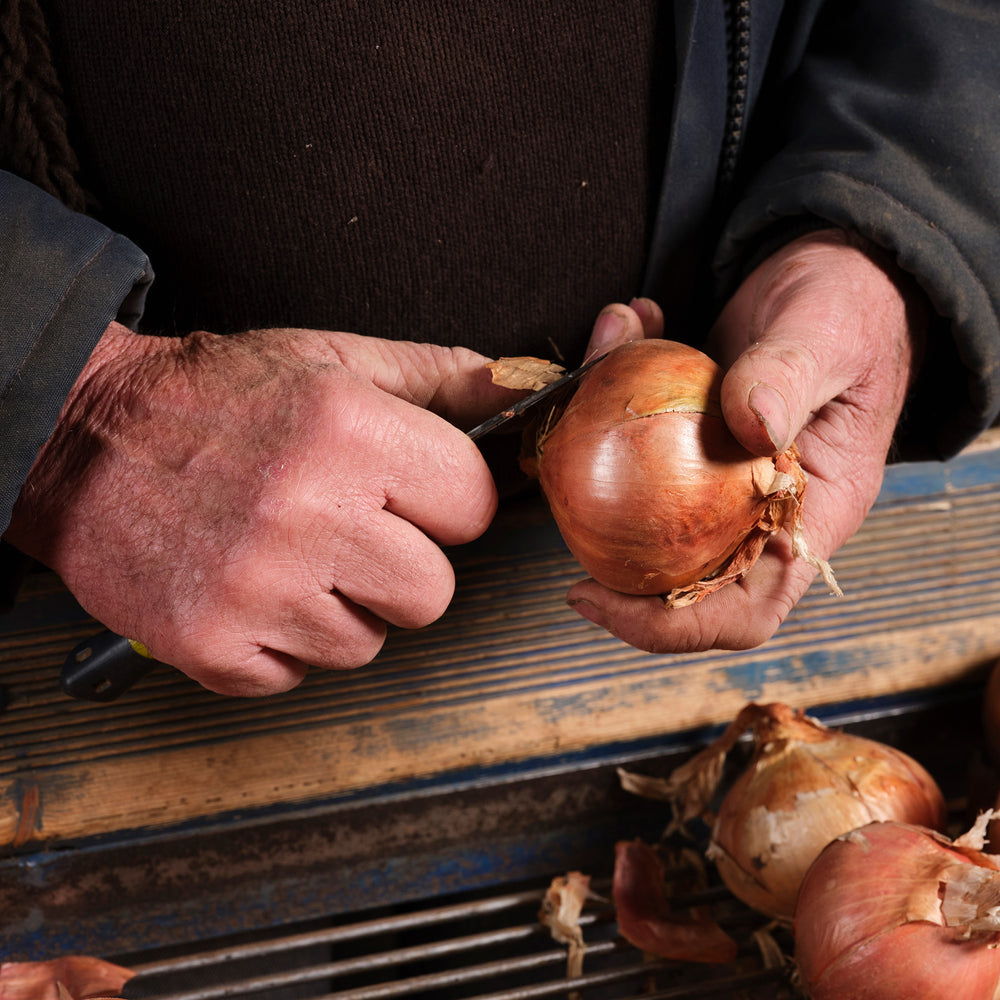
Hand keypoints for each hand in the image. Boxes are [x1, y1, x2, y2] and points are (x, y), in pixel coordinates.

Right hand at [6, 324, 520, 693]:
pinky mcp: (210, 644)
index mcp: (350, 434)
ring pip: (365, 643)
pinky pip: (295, 676)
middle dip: (402, 566)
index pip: (474, 506)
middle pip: (432, 593)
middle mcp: (307, 515)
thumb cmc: (214, 398)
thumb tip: (520, 391)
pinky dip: (280, 643)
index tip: (414, 496)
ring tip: (289, 556)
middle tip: (350, 532)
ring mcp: (256, 590)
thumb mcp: (332, 360)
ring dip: (339, 608)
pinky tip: (251, 590)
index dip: (448, 501)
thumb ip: (439, 378)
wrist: (82, 437)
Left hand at [566, 231, 925, 651]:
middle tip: (563, 530)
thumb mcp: (828, 335)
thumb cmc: (854, 306)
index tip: (603, 599)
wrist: (843, 266)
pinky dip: (616, 391)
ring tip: (582, 386)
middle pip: (682, 579)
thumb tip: (750, 424)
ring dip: (604, 461)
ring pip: (649, 512)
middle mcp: (763, 512)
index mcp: (813, 516)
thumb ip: (789, 376)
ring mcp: (724, 478)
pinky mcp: (693, 438)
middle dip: (616, 569)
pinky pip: (642, 444)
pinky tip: (620, 334)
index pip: (745, 611)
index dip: (675, 626)